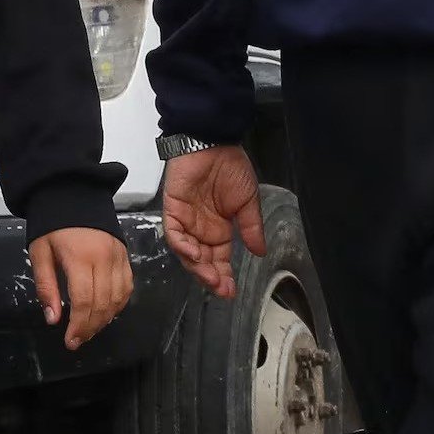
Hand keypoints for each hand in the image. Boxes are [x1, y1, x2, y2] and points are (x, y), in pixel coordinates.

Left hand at [29, 227, 131, 350]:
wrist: (73, 196)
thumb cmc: (52, 225)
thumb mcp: (39, 253)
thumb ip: (46, 287)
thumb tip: (53, 318)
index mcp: (79, 258)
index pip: (83, 301)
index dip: (78, 325)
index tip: (70, 340)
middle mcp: (104, 259)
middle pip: (102, 304)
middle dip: (90, 327)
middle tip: (78, 340)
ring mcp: (118, 259)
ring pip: (118, 299)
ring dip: (105, 319)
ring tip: (90, 329)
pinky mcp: (125, 258)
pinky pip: (127, 289)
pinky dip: (118, 305)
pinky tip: (106, 313)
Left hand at [162, 145, 265, 298]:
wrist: (213, 142)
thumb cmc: (230, 167)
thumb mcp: (248, 203)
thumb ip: (251, 228)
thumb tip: (260, 252)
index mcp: (219, 229)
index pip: (220, 259)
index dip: (224, 275)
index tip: (231, 290)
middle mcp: (201, 229)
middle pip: (202, 261)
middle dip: (211, 277)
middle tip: (221, 289)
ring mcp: (186, 220)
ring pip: (186, 252)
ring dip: (197, 266)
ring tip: (210, 277)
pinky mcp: (173, 208)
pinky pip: (173, 233)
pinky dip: (182, 245)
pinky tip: (194, 255)